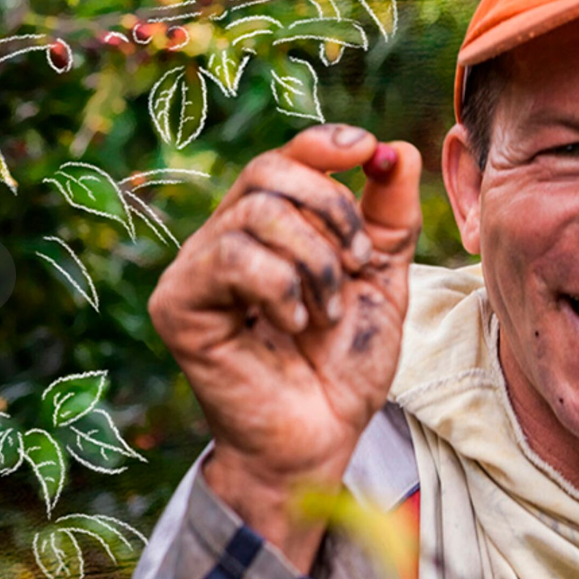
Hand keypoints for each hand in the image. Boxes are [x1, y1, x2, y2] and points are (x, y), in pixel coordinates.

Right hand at [148, 124, 420, 566]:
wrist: (324, 436)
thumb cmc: (345, 363)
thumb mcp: (385, 280)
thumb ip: (391, 217)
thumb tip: (400, 151)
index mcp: (273, 228)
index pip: (286, 157)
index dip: (326, 143)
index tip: (370, 150)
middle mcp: (228, 238)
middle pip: (269, 171)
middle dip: (332, 209)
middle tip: (360, 262)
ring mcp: (198, 270)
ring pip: (255, 213)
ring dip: (315, 260)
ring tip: (329, 310)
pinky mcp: (179, 305)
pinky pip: (233, 258)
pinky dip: (283, 287)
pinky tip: (297, 324)